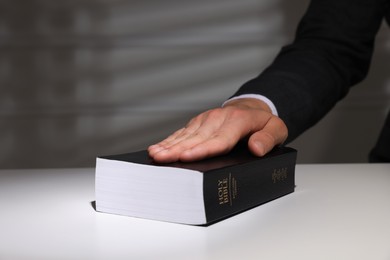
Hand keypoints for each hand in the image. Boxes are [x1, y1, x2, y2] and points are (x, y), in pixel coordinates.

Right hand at [148, 98, 287, 162]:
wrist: (252, 108)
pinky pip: (182, 132)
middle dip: (177, 149)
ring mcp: (206, 120)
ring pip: (186, 135)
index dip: (202, 149)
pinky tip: (157, 148)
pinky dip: (169, 141)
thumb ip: (268, 139)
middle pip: (197, 138)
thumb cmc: (263, 124)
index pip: (219, 139)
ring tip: (155, 155)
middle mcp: (219, 119)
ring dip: (169, 145)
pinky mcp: (198, 123)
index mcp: (239, 121)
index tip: (187, 157)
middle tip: (161, 159)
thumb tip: (256, 148)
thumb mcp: (277, 129)